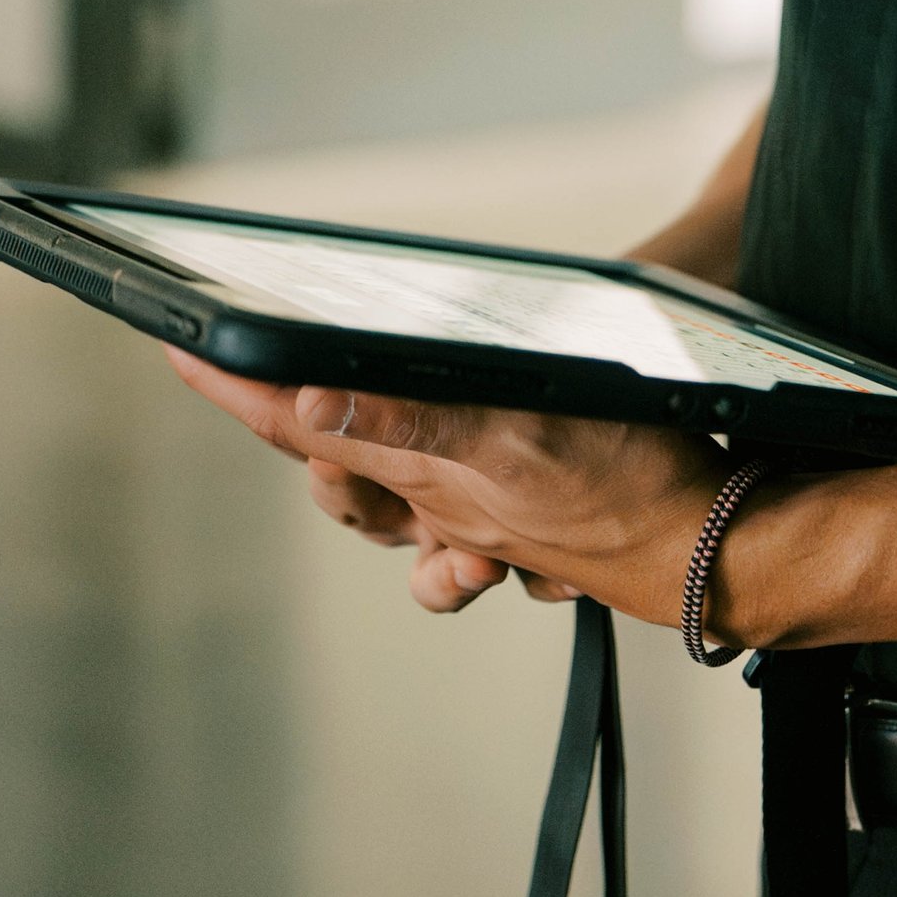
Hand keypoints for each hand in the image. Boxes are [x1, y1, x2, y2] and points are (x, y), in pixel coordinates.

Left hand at [164, 352, 730, 623]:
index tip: (173, 344)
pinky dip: (454, 526)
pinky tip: (473, 510)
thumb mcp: (523, 431)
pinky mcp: (526, 525)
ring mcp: (483, 515)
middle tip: (262, 371)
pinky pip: (463, 534)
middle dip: (296, 427)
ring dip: (369, 480)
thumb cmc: (635, 487)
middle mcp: (442, 496)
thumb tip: (310, 398)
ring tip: (363, 436)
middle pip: (334, 466)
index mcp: (426, 466)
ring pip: (393, 504)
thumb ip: (416, 418)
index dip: (232, 384)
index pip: (300, 420)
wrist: (723, 552)